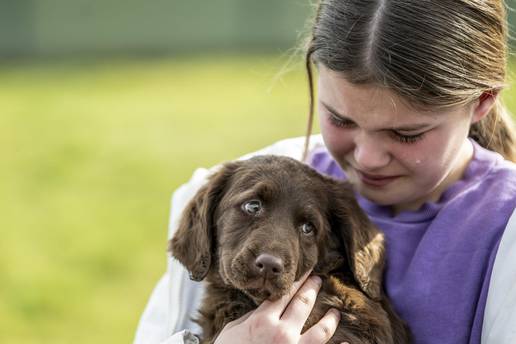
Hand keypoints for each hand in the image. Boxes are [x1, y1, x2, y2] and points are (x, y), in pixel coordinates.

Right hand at [214, 272, 340, 343]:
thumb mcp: (232, 330)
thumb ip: (251, 318)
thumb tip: (265, 308)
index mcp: (263, 320)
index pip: (284, 293)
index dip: (298, 279)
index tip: (307, 270)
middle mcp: (282, 332)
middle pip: (303, 304)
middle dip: (313, 289)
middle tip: (319, 280)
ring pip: (321, 330)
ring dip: (330, 319)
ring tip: (335, 313)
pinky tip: (348, 343)